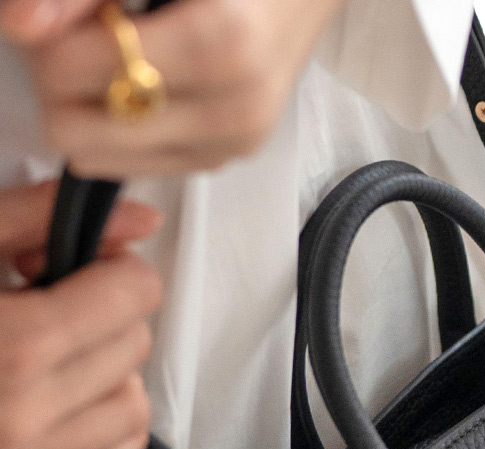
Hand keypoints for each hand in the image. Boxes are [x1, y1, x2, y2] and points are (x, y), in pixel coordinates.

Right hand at [0, 180, 162, 448]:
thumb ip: (35, 218)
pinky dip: (105, 428)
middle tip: (42, 306)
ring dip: (105, 373)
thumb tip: (137, 218)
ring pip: (133, 406)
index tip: (78, 266)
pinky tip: (62, 401)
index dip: (110, 268)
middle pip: (134, 344)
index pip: (133, 294)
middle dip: (100, 316)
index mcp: (15, 343)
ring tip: (50, 355)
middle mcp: (28, 413)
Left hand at [1, 0, 349, 177]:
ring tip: (113, 65)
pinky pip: (136, 167)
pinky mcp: (227, 160)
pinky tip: (142, 89)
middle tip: (82, 42)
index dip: (49, 43)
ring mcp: (233, 144)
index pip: (78, 72)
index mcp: (220, 45)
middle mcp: (234, 109)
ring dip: (89, 114)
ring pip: (102, 160)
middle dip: (62, 87)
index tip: (69, 16)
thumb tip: (19, 25)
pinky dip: (120, 132)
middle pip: (81, 133)